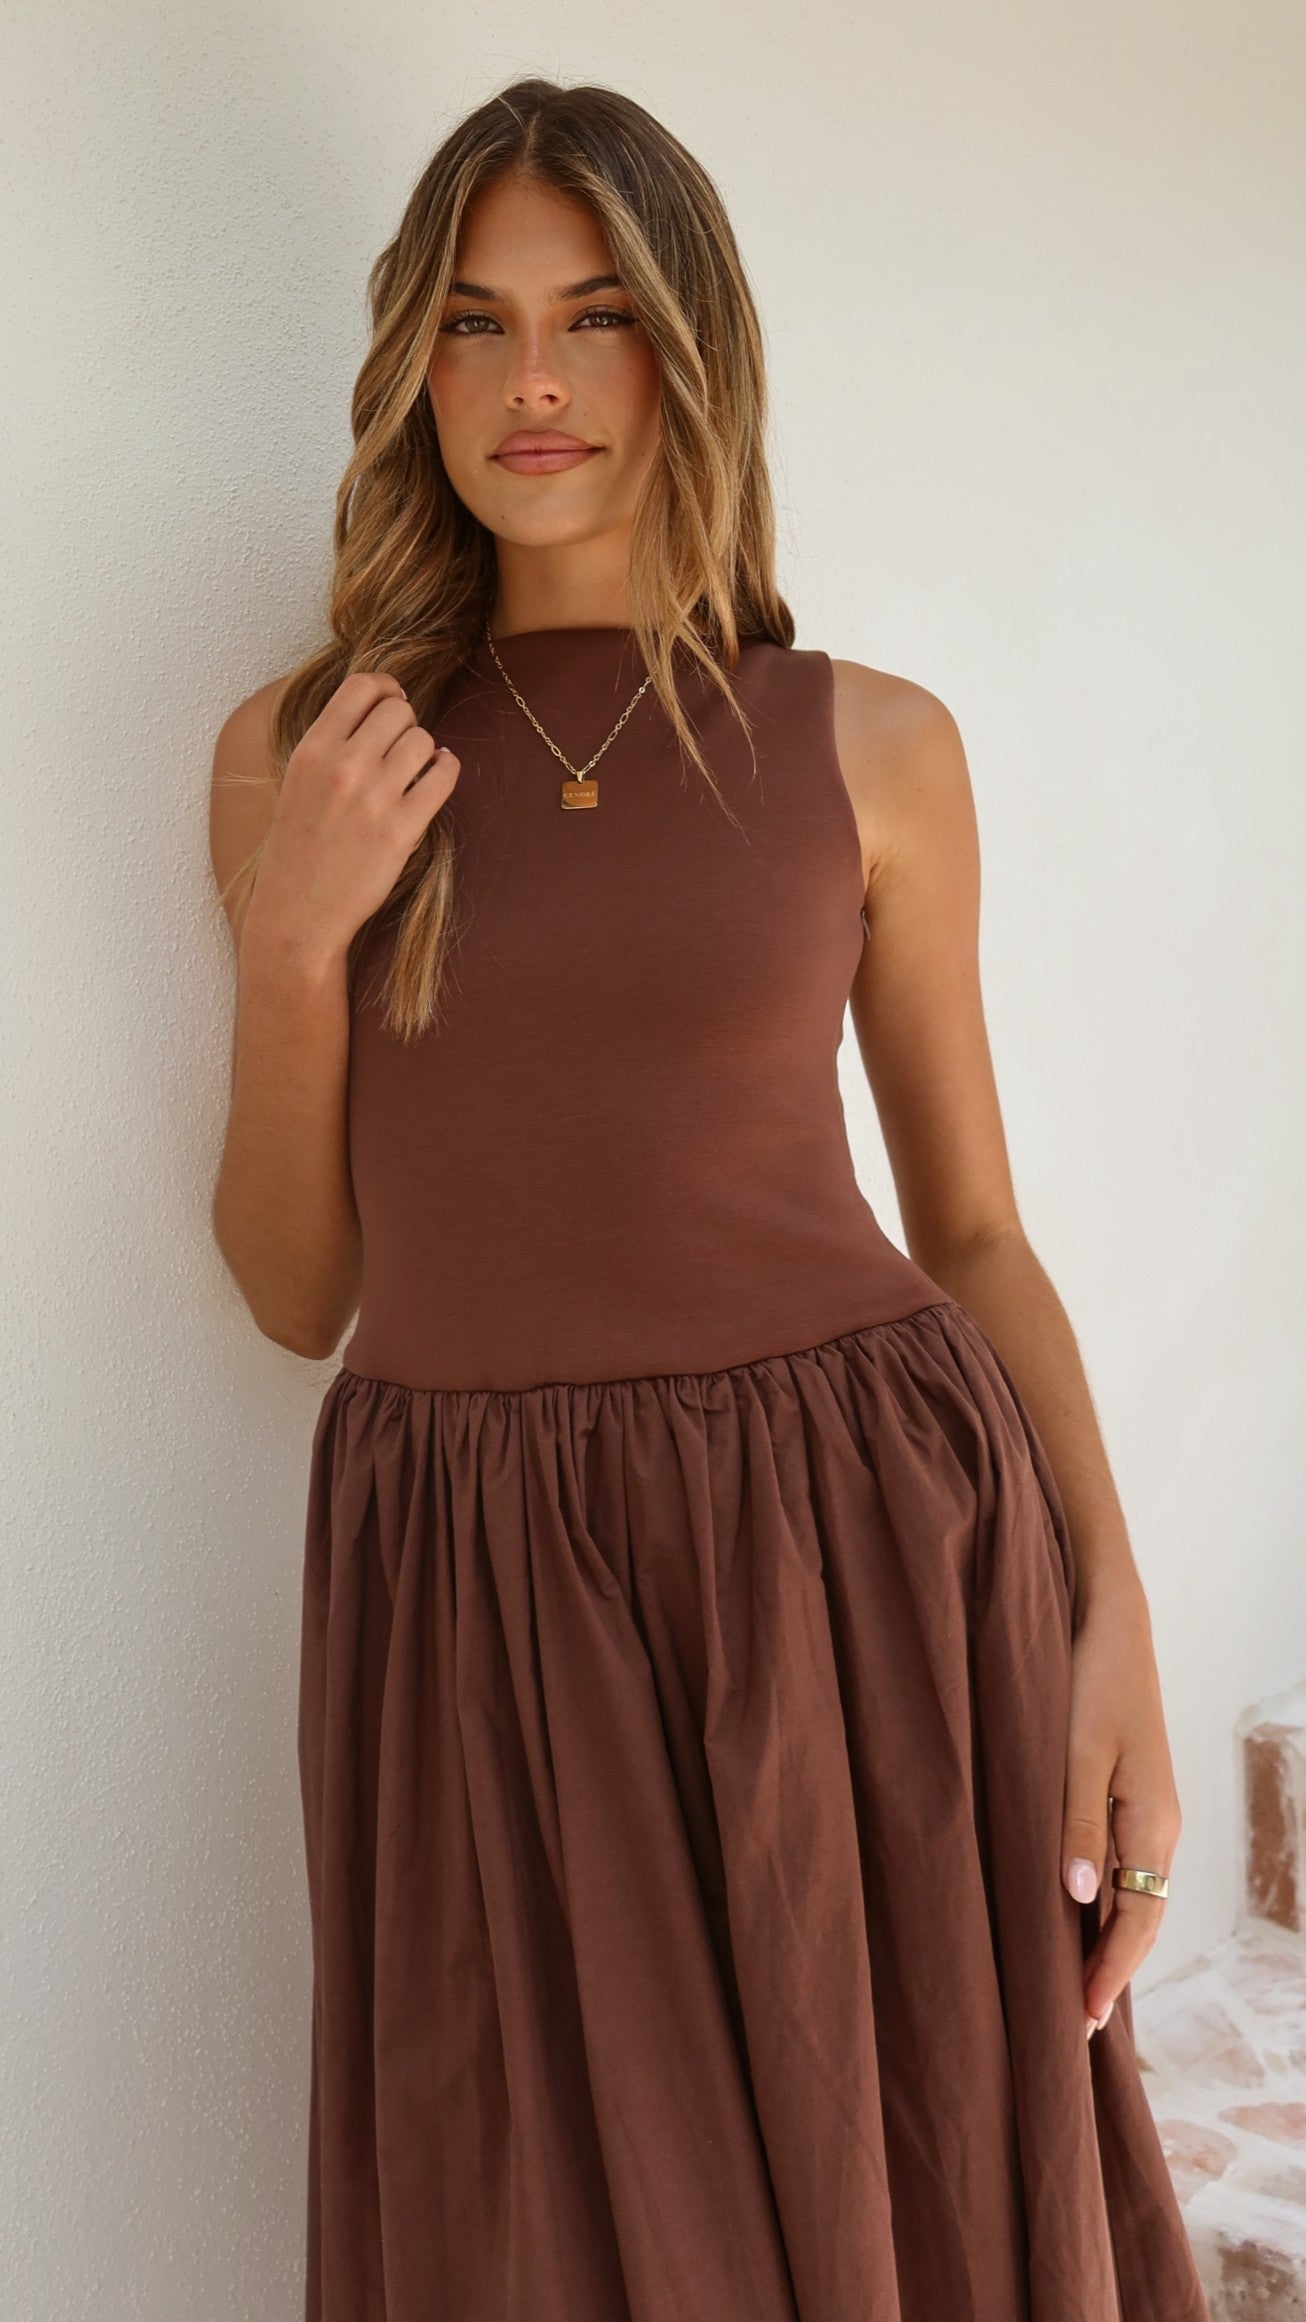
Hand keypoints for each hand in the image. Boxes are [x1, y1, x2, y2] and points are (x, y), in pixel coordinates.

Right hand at [245, 671, 459, 964]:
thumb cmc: (297, 849)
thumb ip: (332, 744)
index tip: (391, 704)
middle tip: (399, 748)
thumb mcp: (298, 782)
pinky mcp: (402, 830)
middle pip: (399, 710)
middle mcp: (343, 767)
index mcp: (312, 750)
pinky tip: (436, 777)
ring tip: (414, 770)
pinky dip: (446, 770)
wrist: (299, 913)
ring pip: (423, 740)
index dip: (385, 689)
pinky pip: (444, 776)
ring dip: (424, 751)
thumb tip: (381, 706)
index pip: (362, 686)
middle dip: (405, 724)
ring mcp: (374, 798)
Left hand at [1060, 1572, 1181, 2037]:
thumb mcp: (1077, 1752)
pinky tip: (1078, 1918)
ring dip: (1107, 1943)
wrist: (1110, 1622)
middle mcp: (1158, 1827)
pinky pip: (1126, 1869)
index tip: (1079, 2022)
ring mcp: (1148, 1812)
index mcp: (1151, 1823)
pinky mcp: (1132, 1795)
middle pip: (1141, 1919)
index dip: (1108, 1974)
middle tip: (1072, 2028)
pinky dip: (1106, 1905)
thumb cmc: (1091, 1680)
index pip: (1136, 1922)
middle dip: (1109, 1973)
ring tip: (1073, 1989)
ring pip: (1135, 1897)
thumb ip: (1076, 1823)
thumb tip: (1078, 1896)